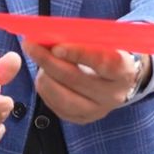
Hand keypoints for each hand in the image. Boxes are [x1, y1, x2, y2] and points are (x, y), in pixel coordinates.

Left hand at [24, 43, 140, 124]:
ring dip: (45, 77)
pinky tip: (44, 76)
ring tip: (39, 62)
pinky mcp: (82, 119)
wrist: (117, 80)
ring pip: (63, 97)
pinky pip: (56, 107)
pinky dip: (45, 89)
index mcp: (123, 70)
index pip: (102, 63)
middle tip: (30, 46)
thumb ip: (80, 37)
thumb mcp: (102, 41)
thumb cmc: (106, 53)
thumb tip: (47, 35)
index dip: (78, 53)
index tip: (56, 46)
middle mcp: (113, 95)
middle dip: (49, 61)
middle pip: (77, 80)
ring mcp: (98, 111)